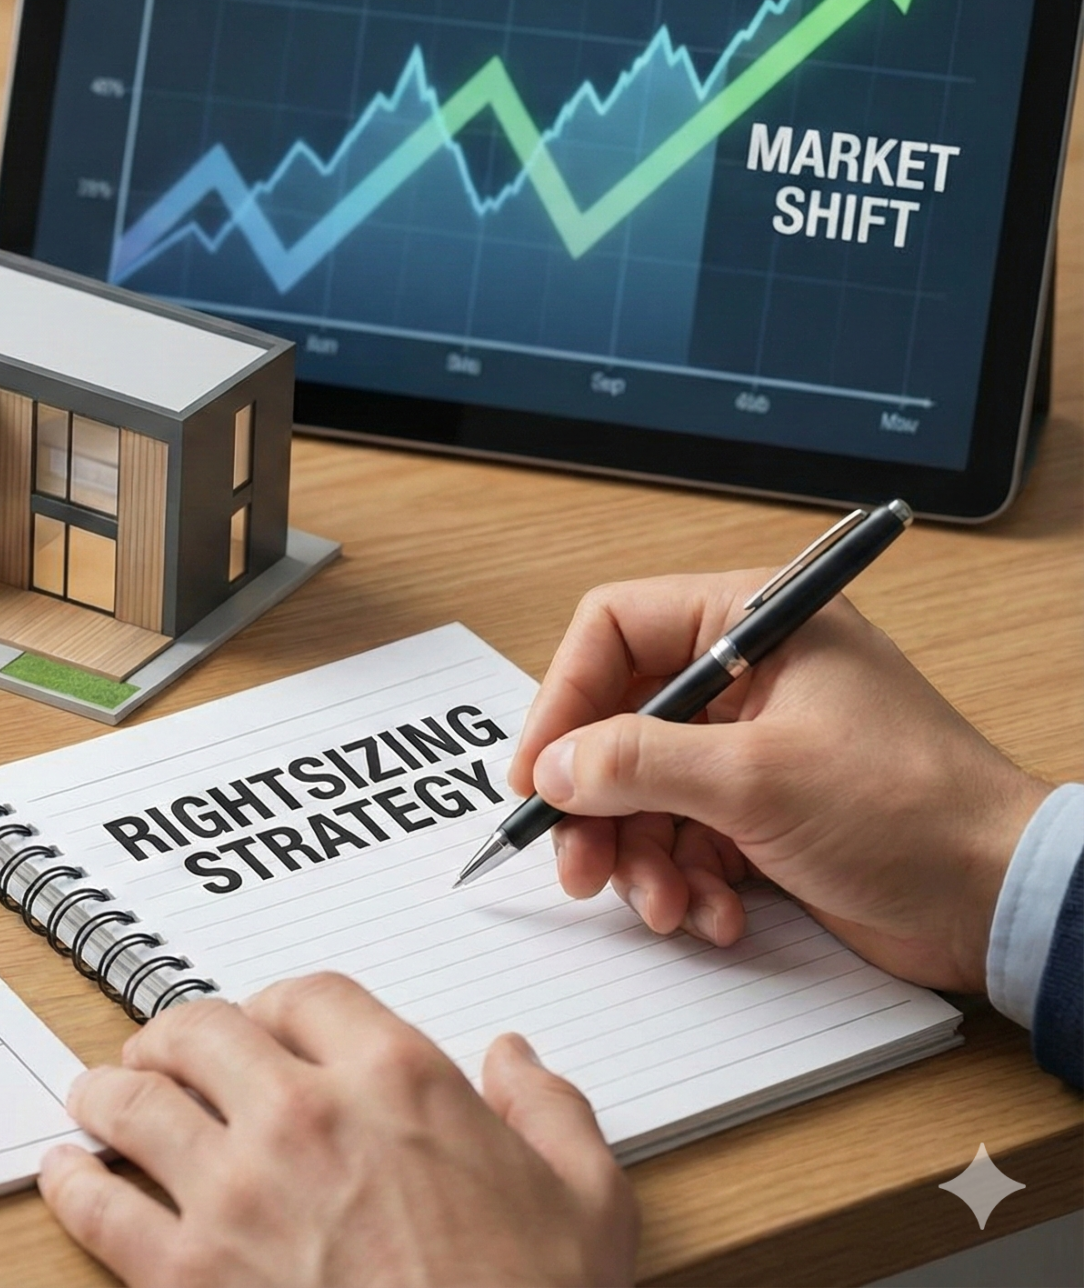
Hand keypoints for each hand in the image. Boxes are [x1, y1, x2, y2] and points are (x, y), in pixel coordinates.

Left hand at [41, 977, 635, 1287]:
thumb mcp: (588, 1202)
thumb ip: (551, 1113)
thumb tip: (517, 1059)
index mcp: (399, 1082)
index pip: (305, 996)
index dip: (274, 1007)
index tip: (262, 1027)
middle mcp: (306, 1116)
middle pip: (200, 1030)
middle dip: (175, 1038)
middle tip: (164, 1055)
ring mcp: (238, 1192)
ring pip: (132, 1101)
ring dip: (108, 1093)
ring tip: (99, 1099)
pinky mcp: (190, 1272)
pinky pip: (100, 1206)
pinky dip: (71, 1184)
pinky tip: (66, 1175)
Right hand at [510, 573, 1049, 991]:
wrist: (998, 900)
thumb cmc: (911, 812)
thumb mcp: (754, 779)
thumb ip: (637, 763)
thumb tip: (555, 768)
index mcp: (755, 623)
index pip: (614, 631)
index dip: (563, 701)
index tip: (539, 775)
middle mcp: (751, 674)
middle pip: (616, 723)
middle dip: (597, 805)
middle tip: (580, 866)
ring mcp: (755, 745)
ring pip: (642, 792)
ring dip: (640, 859)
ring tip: (663, 907)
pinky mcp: (763, 811)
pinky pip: (682, 838)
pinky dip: (684, 883)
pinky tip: (714, 915)